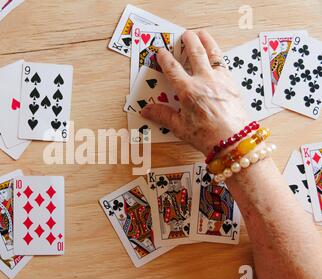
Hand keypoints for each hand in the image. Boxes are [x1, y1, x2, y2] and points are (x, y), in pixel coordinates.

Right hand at [141, 30, 249, 154]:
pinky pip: (224, 64)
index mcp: (188, 91)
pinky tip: (217, 56)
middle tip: (184, 35)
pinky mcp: (232, 83)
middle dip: (188, 41)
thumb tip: (147, 111)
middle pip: (195, 53)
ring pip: (213, 53)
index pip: (173, 68)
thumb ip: (163, 115)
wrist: (233, 140)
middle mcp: (204, 80)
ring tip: (202, 34)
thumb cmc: (207, 136)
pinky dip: (218, 56)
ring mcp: (220, 80)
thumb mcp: (180, 127)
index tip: (161, 52)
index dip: (165, 58)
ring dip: (206, 41)